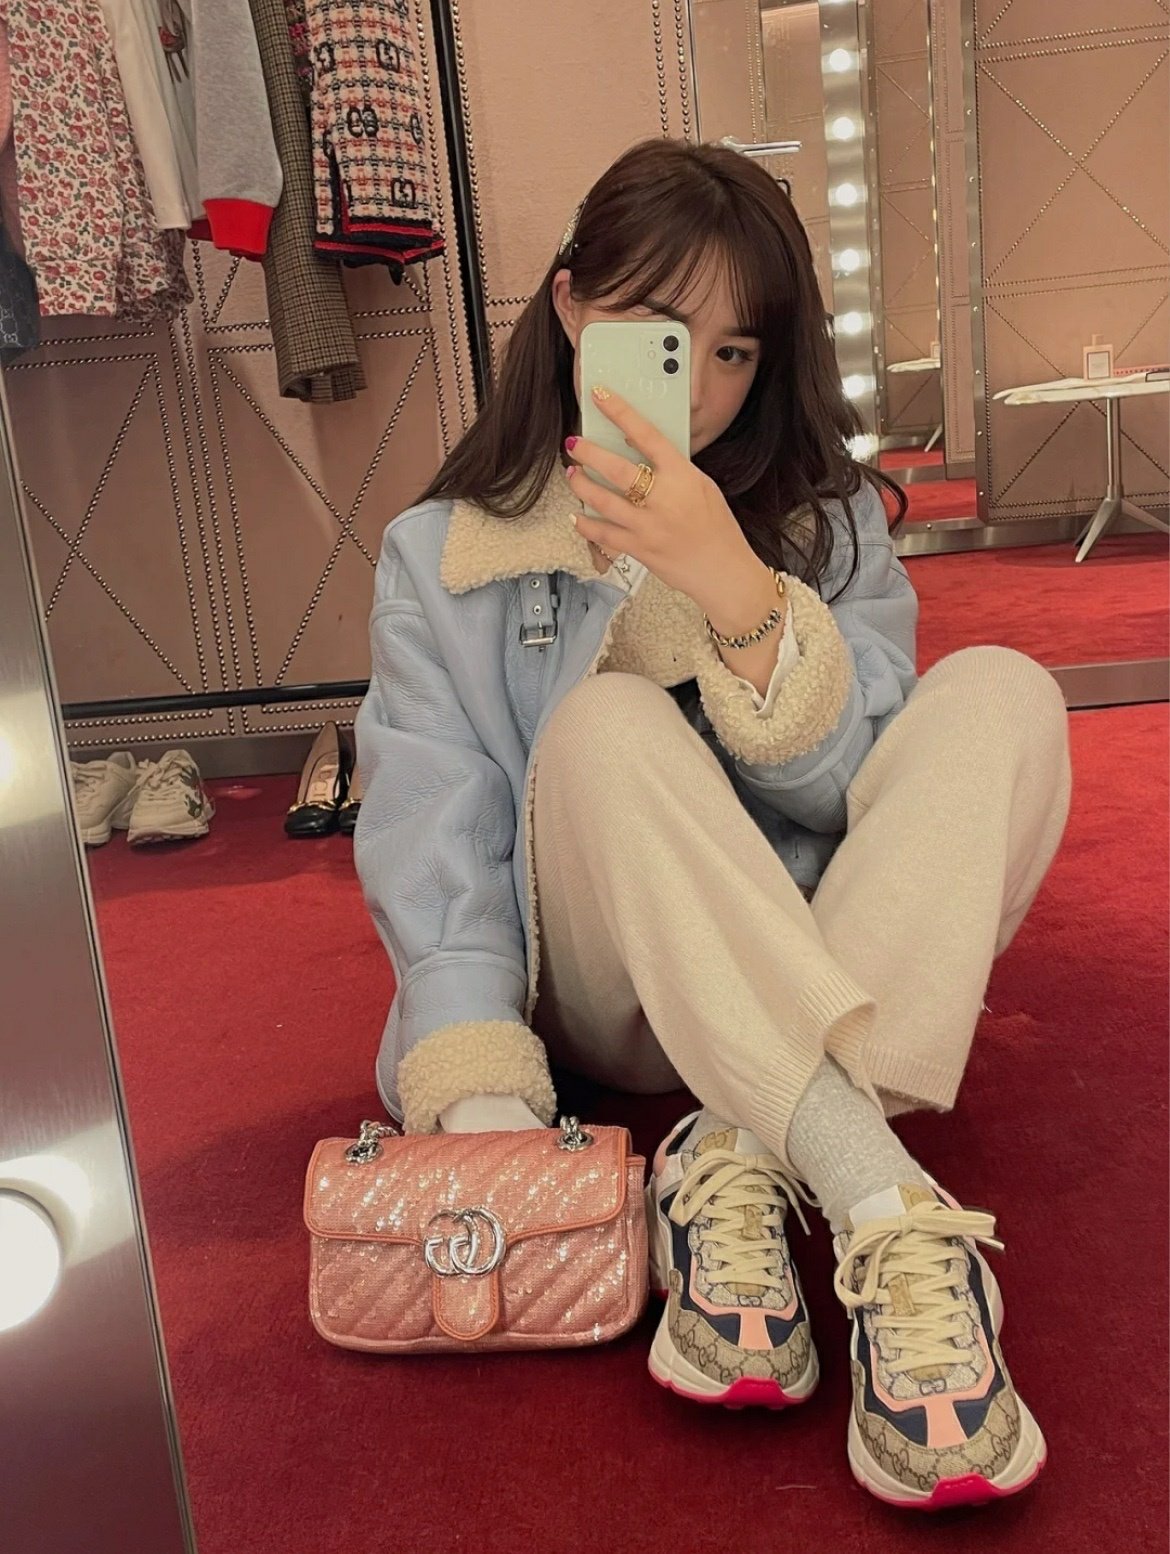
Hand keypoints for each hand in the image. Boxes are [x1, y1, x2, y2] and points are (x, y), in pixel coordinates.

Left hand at [565, 386, 766, 617]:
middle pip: (616, 469)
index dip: (620, 412)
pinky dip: (586, 524)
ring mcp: (648, 526)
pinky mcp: (639, 550)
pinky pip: (603, 534)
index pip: (647, 435)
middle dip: (588, 453)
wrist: (723, 570)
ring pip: (602, 501)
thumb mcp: (702, 486)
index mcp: (683, 476)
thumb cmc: (717, 526)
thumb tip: (638, 448)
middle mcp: (663, 498)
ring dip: (582, 485)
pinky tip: (577, 516)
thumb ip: (673, 469)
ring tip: (572, 474)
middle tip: (573, 443)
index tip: (600, 395)